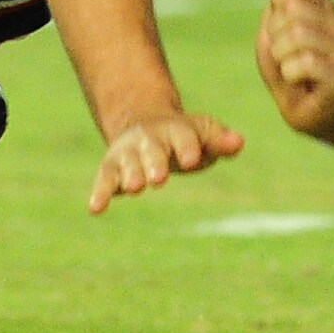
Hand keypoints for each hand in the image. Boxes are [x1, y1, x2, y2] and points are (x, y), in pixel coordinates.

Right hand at [89, 110, 242, 212]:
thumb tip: (238, 142)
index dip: (188, 148)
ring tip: (135, 189)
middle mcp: (148, 139)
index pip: (183, 137)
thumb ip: (220, 140)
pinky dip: (99, 193)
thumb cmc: (183, 136)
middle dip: (155, 163)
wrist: (144, 123)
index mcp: (175, 130)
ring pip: (127, 163)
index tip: (192, 160)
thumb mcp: (203, 133)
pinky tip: (95, 209)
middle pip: (152, 150)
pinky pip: (104, 179)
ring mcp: (128, 153)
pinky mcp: (112, 168)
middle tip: (160, 179)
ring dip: (130, 175)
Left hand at [255, 0, 333, 142]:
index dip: (280, 0)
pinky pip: (307, 62)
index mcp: (322, 9)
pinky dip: (289, 70)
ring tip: (285, 65)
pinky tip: (293, 78)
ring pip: (298, 33)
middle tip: (278, 49)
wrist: (309, 112)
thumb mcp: (274, 30)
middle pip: (293, 7)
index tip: (277, 20)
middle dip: (274, 29)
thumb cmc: (288, 68)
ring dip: (280, 52)